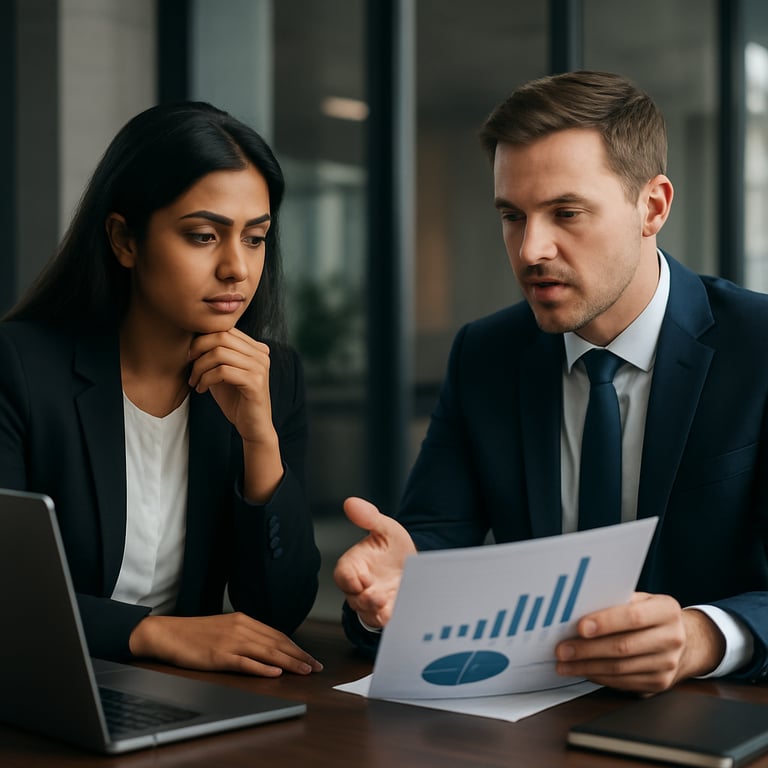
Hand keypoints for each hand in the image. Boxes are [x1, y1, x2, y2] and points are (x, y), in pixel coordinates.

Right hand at [129, 613, 322, 676]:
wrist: (167, 633)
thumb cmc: (195, 633)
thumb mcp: (225, 628)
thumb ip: (245, 635)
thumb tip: (267, 647)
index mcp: (244, 620)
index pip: (277, 635)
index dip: (296, 647)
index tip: (310, 657)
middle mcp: (241, 628)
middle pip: (277, 643)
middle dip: (299, 656)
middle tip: (316, 667)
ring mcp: (230, 641)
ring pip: (267, 652)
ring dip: (289, 663)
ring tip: (305, 671)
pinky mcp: (219, 655)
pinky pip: (245, 662)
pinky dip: (262, 668)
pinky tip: (275, 673)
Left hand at [188, 330, 282, 500]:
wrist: (253, 426)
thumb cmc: (235, 399)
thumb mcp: (223, 372)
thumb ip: (215, 354)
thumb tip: (193, 336)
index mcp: (255, 347)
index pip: (225, 329)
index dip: (202, 338)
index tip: (190, 355)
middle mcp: (261, 354)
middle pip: (222, 336)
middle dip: (198, 349)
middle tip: (189, 365)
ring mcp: (260, 367)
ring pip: (220, 353)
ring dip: (200, 367)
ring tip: (195, 381)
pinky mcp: (256, 382)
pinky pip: (223, 371)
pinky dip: (206, 379)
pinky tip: (202, 389)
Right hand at [333, 497, 416, 628]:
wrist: (414, 565)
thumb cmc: (393, 547)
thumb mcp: (386, 529)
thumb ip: (369, 518)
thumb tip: (350, 502)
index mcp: (354, 565)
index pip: (342, 575)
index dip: (349, 579)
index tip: (361, 579)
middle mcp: (360, 586)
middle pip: (353, 597)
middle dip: (363, 599)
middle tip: (376, 596)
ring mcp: (372, 601)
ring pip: (366, 612)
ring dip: (374, 611)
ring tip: (386, 604)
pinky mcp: (385, 613)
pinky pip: (381, 621)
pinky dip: (387, 619)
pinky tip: (396, 613)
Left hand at [554, 592, 725, 692]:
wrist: (683, 640)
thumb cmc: (650, 615)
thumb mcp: (641, 599)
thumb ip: (616, 600)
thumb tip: (578, 607)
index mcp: (667, 610)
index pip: (633, 617)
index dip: (605, 622)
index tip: (580, 627)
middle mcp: (672, 638)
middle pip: (623, 647)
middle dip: (587, 649)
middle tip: (562, 649)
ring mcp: (667, 664)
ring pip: (621, 668)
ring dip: (587, 667)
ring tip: (565, 663)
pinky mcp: (660, 683)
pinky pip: (624, 682)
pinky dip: (599, 677)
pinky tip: (583, 671)